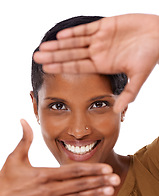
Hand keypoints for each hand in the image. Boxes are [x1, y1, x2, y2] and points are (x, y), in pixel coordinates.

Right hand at [0, 120, 119, 195]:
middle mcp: (49, 191)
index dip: (92, 169)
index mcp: (43, 175)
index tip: (107, 168)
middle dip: (100, 181)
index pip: (73, 171)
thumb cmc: (6, 181)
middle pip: (80, 185)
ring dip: (96, 193)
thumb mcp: (14, 158)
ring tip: (110, 190)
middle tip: (116, 179)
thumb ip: (24, 140)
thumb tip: (22, 120)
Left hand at [34, 14, 158, 111]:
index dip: (61, 67)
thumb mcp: (139, 77)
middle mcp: (98, 52)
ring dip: (59, 44)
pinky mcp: (106, 25)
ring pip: (75, 41)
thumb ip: (129, 94)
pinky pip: (87, 29)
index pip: (77, 67)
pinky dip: (74, 32)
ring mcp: (100, 39)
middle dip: (54, 55)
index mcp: (102, 65)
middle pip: (71, 54)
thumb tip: (117, 111)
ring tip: (43, 46)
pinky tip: (61, 35)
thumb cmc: (151, 56)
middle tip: (36, 57)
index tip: (46, 69)